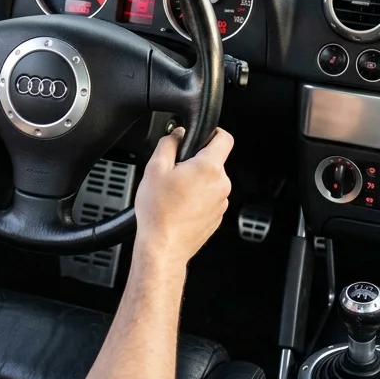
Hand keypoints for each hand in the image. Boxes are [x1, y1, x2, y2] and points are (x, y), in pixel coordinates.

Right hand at [133, 127, 233, 264]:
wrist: (163, 247)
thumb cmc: (159, 212)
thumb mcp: (155, 169)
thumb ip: (168, 143)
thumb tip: (177, 134)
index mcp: (208, 167)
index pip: (224, 138)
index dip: (214, 132)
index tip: (203, 135)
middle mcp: (221, 184)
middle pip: (214, 162)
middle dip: (196, 162)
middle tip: (175, 171)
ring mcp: (221, 202)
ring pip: (211, 181)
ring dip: (197, 182)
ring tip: (174, 193)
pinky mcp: (217, 217)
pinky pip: (209, 199)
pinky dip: (198, 199)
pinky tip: (179, 207)